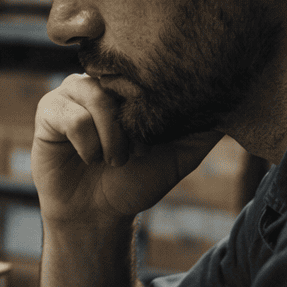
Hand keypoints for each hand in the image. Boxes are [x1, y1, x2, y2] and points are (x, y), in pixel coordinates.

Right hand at [33, 74, 221, 224]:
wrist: (98, 215)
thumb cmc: (136, 182)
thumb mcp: (180, 155)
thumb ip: (204, 130)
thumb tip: (238, 104)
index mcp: (128, 85)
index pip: (144, 71)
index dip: (151, 106)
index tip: (151, 143)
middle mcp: (99, 82)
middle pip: (120, 79)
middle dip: (132, 124)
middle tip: (136, 153)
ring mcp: (71, 93)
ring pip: (95, 96)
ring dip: (112, 137)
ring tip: (114, 160)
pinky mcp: (48, 111)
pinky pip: (72, 117)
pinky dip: (88, 144)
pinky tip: (89, 158)